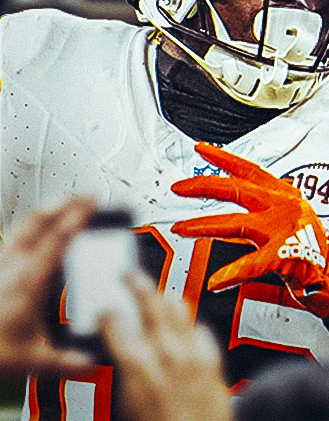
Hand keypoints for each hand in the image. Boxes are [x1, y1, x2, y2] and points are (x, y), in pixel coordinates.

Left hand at [0, 198, 94, 376]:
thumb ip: (67, 361)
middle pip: (37, 224)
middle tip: (81, 192)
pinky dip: (23, 231)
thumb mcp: (32, 360)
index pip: (58, 238)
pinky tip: (24, 236)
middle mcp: (10, 269)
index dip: (77, 215)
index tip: (92, 198)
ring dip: (41, 213)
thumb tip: (91, 362)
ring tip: (57, 204)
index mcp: (28, 282)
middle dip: (62, 203)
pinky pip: (7, 243)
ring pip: (19, 229)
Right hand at [99, 273, 232, 420]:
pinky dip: (191, 326)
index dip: (108, 313)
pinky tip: (186, 329)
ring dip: (165, 299)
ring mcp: (192, 353)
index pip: (116, 323)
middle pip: (150, 302)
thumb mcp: (125, 403)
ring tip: (158, 294)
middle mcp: (165, 352)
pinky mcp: (213, 360)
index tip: (105, 310)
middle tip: (128, 274)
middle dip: (136, 283)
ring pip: (178, 309)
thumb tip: (119, 355)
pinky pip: (201, 331)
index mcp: (136, 365)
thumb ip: (123, 372)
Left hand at [170, 142, 328, 316]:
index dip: (224, 158)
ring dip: (204, 226)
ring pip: (236, 224)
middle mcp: (283, 207)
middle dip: (204, 186)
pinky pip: (251, 264)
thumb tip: (230, 206)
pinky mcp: (284, 256)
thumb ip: (260, 212)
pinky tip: (216, 280)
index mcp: (285, 196)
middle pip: (237, 190)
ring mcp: (283, 230)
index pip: (250, 170)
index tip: (202, 149)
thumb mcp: (287, 220)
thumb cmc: (310, 249)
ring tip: (182, 228)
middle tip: (179, 187)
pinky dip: (231, 273)